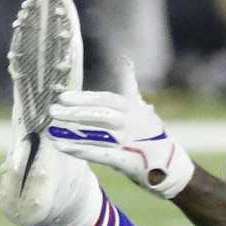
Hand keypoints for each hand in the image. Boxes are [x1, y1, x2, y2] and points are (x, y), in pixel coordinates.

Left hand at [48, 73, 194, 197]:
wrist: (173, 166)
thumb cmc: (151, 134)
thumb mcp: (141, 107)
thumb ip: (129, 84)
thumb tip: (125, 59)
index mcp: (134, 108)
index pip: (106, 99)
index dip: (84, 97)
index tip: (62, 96)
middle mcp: (133, 123)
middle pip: (101, 114)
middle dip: (75, 112)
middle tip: (52, 110)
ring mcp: (132, 142)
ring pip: (99, 134)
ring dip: (74, 133)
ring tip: (52, 131)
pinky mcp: (129, 161)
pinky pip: (102, 154)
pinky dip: (83, 150)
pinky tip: (64, 147)